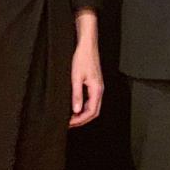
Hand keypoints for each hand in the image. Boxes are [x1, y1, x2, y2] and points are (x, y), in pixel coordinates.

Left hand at [69, 10, 102, 127]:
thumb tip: (76, 111)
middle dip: (82, 120)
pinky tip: (75, 106)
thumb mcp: (76, 78)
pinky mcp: (94, 83)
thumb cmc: (82, 59)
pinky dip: (84, 106)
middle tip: (69, 123)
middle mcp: (99, 89)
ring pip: (93, 106)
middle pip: (94, 111)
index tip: (69, 123)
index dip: (80, 120)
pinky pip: (91, 100)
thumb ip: (77, 95)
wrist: (86, 46)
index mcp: (97, 89)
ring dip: (83, 114)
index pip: (91, 111)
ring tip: (70, 117)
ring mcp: (98, 86)